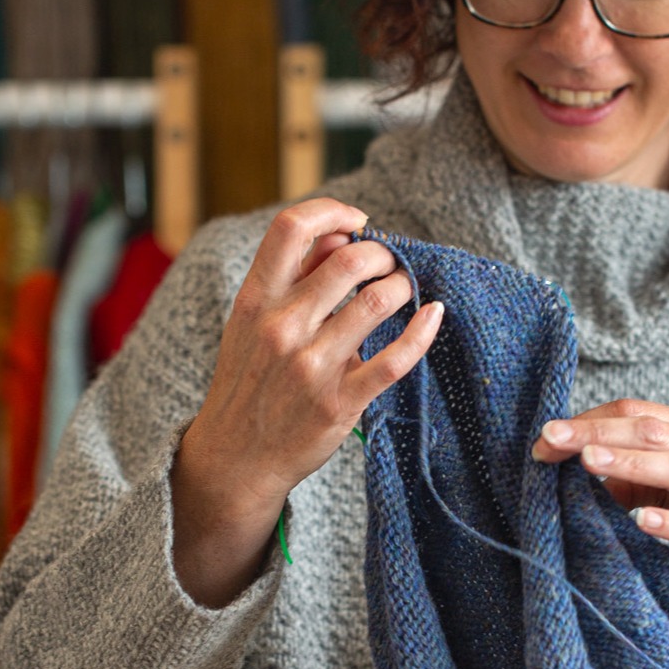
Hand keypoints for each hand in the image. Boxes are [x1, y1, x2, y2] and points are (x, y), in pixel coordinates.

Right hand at [171, 199, 442, 605]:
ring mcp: (312, 366)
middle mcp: (282, 327)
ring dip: (402, 286)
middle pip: (350, 259)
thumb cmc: (249, 382)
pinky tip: (433, 316)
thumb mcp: (251, 323)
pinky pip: (396, 359)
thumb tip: (342, 233)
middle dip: (382, 254)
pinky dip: (423, 331)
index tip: (359, 220)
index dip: (333, 210)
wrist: (234, 458)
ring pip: (377, 301)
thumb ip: (292, 277)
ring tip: (404, 290)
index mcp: (256, 300)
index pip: (291, 228)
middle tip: (389, 264)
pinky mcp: (340, 401)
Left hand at [530, 399, 668, 603]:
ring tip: (589, 464)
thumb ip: (634, 470)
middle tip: (551, 440)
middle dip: (598, 434)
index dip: (589, 421)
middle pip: (651, 432)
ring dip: (631, 464)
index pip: (637, 413)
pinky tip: (643, 522)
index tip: (546, 436)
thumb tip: (573, 467)